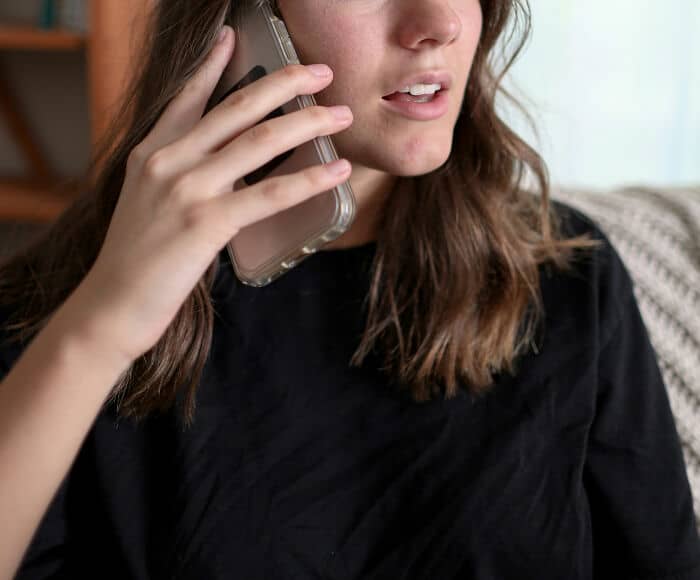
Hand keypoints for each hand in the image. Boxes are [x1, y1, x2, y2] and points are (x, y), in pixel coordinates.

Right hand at [70, 26, 352, 364]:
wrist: (110, 306)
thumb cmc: (134, 261)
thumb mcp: (147, 203)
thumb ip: (178, 177)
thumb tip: (223, 170)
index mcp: (151, 153)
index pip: (188, 97)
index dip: (213, 63)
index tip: (235, 35)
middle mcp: (168, 160)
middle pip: (237, 108)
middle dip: (284, 82)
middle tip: (321, 71)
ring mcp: (186, 189)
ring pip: (260, 141)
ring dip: (308, 123)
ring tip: (341, 115)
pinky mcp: (206, 223)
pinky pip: (271, 194)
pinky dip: (310, 179)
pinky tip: (337, 170)